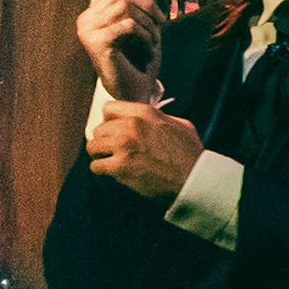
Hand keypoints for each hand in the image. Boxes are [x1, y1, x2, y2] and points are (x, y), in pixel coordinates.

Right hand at [75, 0, 162, 99]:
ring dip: (148, 21)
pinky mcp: (96, 42)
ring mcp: (88, 30)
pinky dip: (144, 33)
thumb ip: (144, 4)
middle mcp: (87, 18)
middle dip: (147, 3)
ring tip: (154, 37)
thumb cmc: (139, 62)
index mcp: (96, 12)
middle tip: (162, 20)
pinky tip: (148, 45)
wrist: (134, 92)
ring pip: (124, 5)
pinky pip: (127, 25)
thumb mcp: (146, 27)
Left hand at [87, 99, 204, 201]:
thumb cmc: (191, 155)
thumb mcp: (181, 126)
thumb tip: (151, 120)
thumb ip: (160, 119)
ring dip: (100, 155)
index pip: (109, 108)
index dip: (109, 121)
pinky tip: (113, 172)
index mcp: (145, 113)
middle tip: (113, 151)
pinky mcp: (121, 166)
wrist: (194, 179)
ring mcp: (124, 146)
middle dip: (104, 141)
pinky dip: (102, 170)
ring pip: (93, 146)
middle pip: (99, 129)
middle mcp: (132, 126)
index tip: (114, 131)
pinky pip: (96, 166)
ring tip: (110, 161)